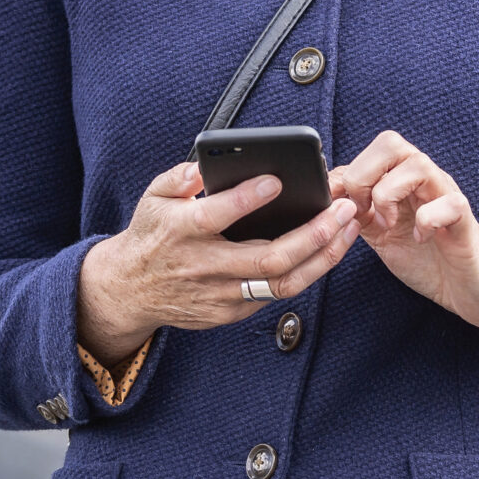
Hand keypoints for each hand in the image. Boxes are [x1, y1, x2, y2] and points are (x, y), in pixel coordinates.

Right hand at [75, 161, 358, 368]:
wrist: (131, 291)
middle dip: (312, 235)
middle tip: (342, 208)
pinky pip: (277, 295)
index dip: (247, 199)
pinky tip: (326, 249)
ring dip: (322, 258)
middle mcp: (204, 267)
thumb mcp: (153, 198)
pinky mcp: (231, 312)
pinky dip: (307, 272)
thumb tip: (204, 166)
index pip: (216, 216)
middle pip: (267, 259)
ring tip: (347, 229)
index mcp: (181, 232)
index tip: (278, 179)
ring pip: (282, 284)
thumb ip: (179, 178)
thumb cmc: (151, 235)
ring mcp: (220, 294)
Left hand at [334, 131, 478, 366]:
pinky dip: (426, 221)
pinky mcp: (465, 221)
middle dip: (364, 176)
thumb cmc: (427, 259)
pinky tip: (421, 238)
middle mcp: (426, 180)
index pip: (371, 151)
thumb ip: (357, 211)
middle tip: (364, 212)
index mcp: (403, 180)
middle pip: (391, 143)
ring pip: (416, 164)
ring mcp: (447, 196)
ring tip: (389, 225)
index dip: (346, 174)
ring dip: (390, 196)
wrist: (470, 290)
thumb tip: (327, 192)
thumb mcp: (381, 234)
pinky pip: (447, 204)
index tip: (336, 206)